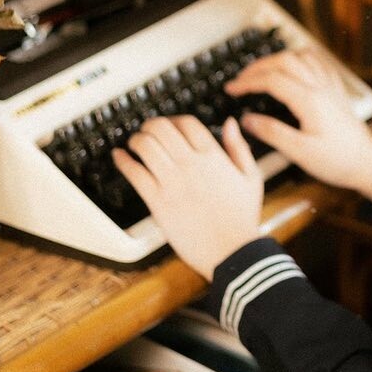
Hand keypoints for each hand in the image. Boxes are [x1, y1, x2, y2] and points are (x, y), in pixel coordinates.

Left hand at [112, 115, 262, 278]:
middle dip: (151, 125)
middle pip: (162, 128)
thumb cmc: (242, 218)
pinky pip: (134, 173)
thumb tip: (230, 123)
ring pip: (145, 146)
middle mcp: (191, 164)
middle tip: (147, 130)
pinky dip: (123, 161)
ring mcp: (172, 182)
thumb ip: (239, 147)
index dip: (175, 119)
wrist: (232, 251)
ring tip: (135, 143)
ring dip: (136, 139)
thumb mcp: (251, 177)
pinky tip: (119, 156)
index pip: (187, 123)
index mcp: (214, 157)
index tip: (171, 125)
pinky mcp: (158, 201)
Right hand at [226, 48, 371, 207]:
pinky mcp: (337, 90)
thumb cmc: (338, 161)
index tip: (231, 89)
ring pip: (301, 56)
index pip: (271, 80)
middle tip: (240, 79)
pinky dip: (300, 58)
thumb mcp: (300, 152)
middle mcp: (320, 87)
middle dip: (258, 66)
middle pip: (284, 61)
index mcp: (309, 100)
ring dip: (277, 58)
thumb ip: (272, 133)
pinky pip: (318, 62)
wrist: (368, 163)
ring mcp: (330, 86)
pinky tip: (294, 65)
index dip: (247, 82)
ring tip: (261, 71)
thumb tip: (246, 120)